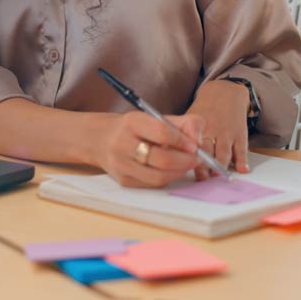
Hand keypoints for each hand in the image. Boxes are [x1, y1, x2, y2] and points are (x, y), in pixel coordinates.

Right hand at [88, 111, 204, 187]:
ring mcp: (121, 164)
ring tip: (185, 165)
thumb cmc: (135, 128)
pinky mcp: (123, 180)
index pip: (162, 132)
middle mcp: (122, 143)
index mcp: (132, 122)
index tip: (194, 145)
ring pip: (158, 176)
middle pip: (162, 159)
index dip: (182, 141)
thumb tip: (199, 141)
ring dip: (178, 172)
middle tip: (196, 159)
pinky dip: (167, 178)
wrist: (100, 139)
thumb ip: (184, 124)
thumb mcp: (156, 117)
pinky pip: (152, 184)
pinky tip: (170, 170)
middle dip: (185, 161)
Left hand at [186, 80, 250, 179]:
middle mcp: (211, 128)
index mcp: (196, 125)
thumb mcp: (190, 116)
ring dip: (220, 164)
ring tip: (217, 175)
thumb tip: (169, 154)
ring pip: (223, 150)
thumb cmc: (204, 110)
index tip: (184, 166)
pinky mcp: (240, 134)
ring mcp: (227, 132)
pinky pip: (241, 149)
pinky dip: (242, 160)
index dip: (187, 154)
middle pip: (206, 147)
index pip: (190, 141)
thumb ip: (181, 134)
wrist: (226, 92)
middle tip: (202, 177)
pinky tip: (241, 169)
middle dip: (204, 163)